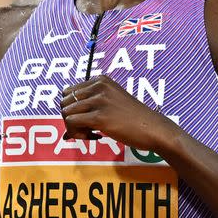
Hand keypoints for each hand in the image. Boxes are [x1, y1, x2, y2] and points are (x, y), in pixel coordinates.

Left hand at [60, 75, 175, 150]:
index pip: (69, 92)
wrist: (152, 129)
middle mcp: (98, 86)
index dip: (73, 109)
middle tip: (86, 129)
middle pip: (64, 102)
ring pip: (66, 113)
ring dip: (73, 128)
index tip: (86, 120)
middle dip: (70, 119)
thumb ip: (92, 105)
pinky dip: (77, 134)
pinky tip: (95, 136)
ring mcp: (99, 100)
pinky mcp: (99, 116)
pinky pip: (71, 123)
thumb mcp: (112, 101)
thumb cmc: (133, 119)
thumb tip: (66, 123)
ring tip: (90, 134)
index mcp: (100, 80)